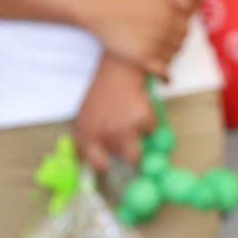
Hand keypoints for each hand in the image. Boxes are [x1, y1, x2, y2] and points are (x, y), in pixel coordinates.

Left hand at [74, 57, 156, 172]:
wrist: (117, 70)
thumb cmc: (102, 93)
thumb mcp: (86, 117)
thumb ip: (91, 140)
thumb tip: (99, 164)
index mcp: (88, 134)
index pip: (98, 165)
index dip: (108, 167)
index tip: (112, 166)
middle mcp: (106, 135)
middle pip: (131, 160)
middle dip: (134, 154)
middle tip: (133, 146)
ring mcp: (126, 128)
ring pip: (145, 144)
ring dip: (140, 137)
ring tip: (131, 119)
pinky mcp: (143, 120)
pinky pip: (152, 131)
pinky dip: (149, 122)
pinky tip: (138, 108)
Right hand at [79, 0, 191, 78]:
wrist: (98, 8)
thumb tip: (186, 4)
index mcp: (168, 12)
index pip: (185, 29)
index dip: (181, 34)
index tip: (176, 37)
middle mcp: (164, 28)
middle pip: (178, 44)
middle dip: (175, 47)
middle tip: (170, 50)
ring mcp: (154, 43)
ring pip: (171, 58)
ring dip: (170, 60)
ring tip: (164, 60)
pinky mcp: (143, 57)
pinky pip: (161, 71)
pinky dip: (165, 77)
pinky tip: (166, 80)